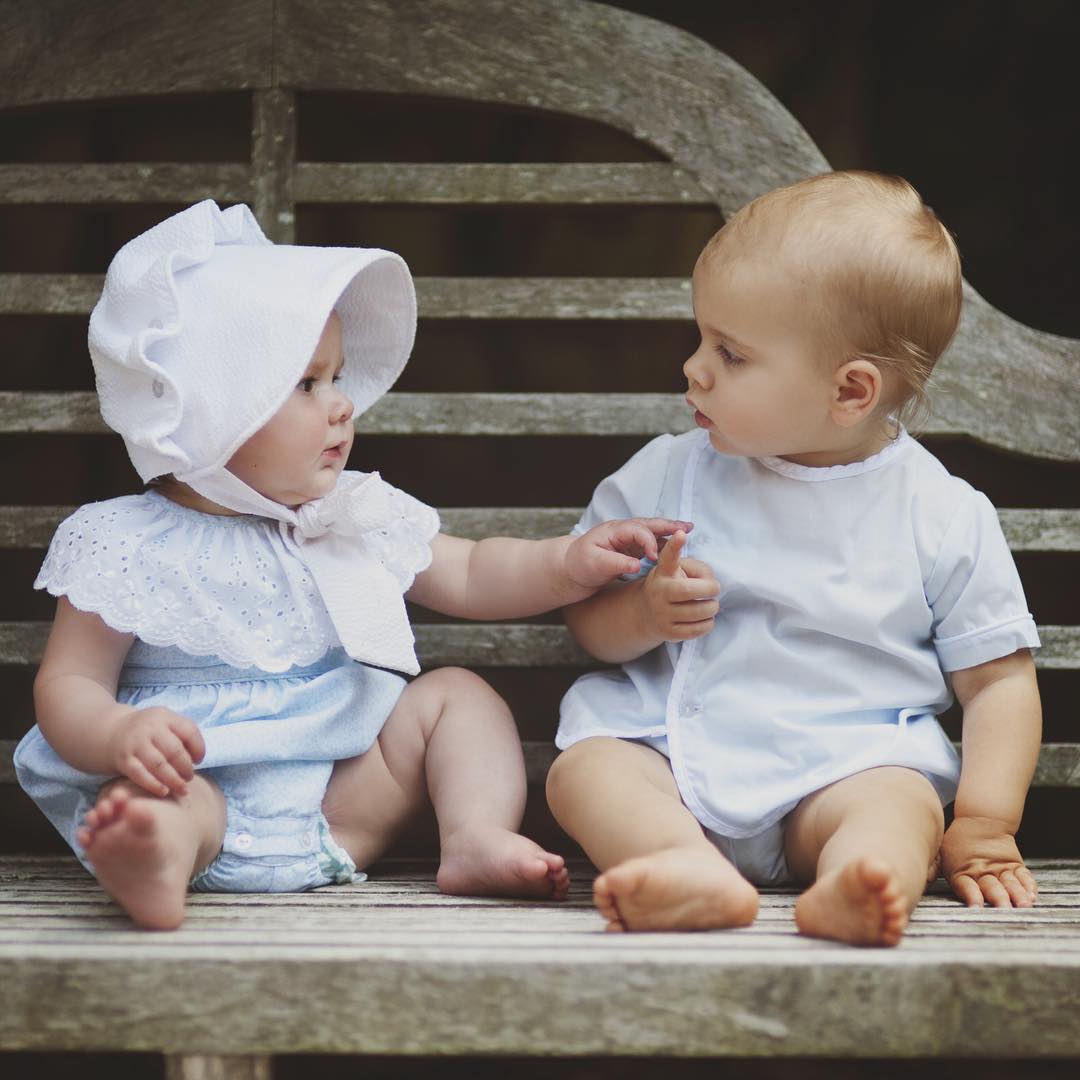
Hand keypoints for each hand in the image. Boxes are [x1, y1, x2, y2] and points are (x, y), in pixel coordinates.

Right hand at [106, 705, 205, 796]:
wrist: (110, 732)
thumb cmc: (147, 732)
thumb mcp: (164, 723)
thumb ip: (182, 735)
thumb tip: (197, 758)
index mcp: (164, 716)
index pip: (189, 731)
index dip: (199, 748)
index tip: (199, 761)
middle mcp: (150, 728)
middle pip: (175, 751)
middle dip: (186, 768)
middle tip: (189, 778)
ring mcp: (135, 743)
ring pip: (159, 765)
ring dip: (174, 780)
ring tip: (182, 788)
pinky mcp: (123, 760)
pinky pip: (141, 775)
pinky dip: (154, 785)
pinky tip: (164, 791)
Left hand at [565, 517, 693, 589]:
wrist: (571, 569)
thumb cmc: (580, 564)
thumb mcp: (595, 564)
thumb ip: (616, 563)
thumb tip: (637, 565)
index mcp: (614, 530)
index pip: (638, 531)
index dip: (649, 542)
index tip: (655, 558)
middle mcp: (623, 530)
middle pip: (649, 524)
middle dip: (668, 525)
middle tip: (687, 527)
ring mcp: (628, 537)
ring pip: (652, 531)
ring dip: (670, 531)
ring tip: (688, 530)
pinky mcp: (631, 547)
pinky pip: (651, 541)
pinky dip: (664, 541)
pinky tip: (676, 545)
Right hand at [639, 529, 719, 641]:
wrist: (646, 613)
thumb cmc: (671, 585)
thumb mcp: (679, 570)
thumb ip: (699, 569)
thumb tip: (709, 583)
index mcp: (663, 572)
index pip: (668, 557)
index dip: (675, 545)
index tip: (681, 533)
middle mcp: (659, 592)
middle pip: (690, 590)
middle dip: (710, 589)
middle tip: (714, 589)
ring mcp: (662, 614)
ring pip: (699, 611)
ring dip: (712, 607)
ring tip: (710, 605)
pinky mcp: (669, 633)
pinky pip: (699, 629)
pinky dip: (708, 623)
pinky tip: (704, 618)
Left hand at [940, 814, 1037, 907]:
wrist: (980, 820)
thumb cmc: (956, 842)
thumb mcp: (941, 852)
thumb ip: (933, 866)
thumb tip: (920, 875)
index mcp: (962, 871)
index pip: (966, 885)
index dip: (971, 895)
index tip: (976, 906)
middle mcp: (983, 872)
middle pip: (992, 887)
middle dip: (998, 898)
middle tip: (1004, 908)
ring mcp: (1001, 869)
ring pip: (1011, 883)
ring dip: (1017, 895)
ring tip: (1024, 904)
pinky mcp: (1015, 865)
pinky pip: (1024, 876)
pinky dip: (1028, 886)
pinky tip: (1032, 896)